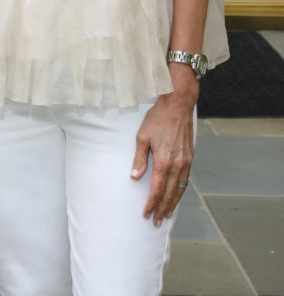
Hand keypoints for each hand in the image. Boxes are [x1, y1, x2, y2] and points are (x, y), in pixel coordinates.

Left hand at [130, 78, 197, 224]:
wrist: (178, 104)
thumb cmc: (158, 118)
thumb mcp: (142, 136)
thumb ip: (140, 159)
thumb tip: (135, 177)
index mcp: (164, 161)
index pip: (157, 189)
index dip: (151, 203)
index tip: (146, 213)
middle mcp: (177, 165)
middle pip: (170, 193)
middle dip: (162, 208)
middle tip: (156, 221)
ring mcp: (186, 161)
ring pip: (180, 189)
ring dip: (173, 203)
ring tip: (166, 214)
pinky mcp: (190, 157)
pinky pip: (186, 180)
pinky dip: (180, 191)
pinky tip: (176, 195)